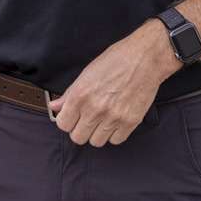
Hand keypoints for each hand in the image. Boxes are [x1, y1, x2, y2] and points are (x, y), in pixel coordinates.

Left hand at [46, 22, 177, 146]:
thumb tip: (55, 106)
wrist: (145, 59)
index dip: (67, 121)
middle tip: (87, 119)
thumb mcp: (87, 73)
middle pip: (78, 137)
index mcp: (80, 94)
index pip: (63, 124)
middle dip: (80, 129)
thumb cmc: (117, 60)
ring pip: (96, 142)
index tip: (72, 117)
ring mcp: (113, 117)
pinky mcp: (130, 122)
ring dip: (97, 133)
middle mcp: (94, 109)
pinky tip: (115, 121)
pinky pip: (116, 140)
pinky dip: (114, 134)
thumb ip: (69, 93)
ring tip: (102, 120)